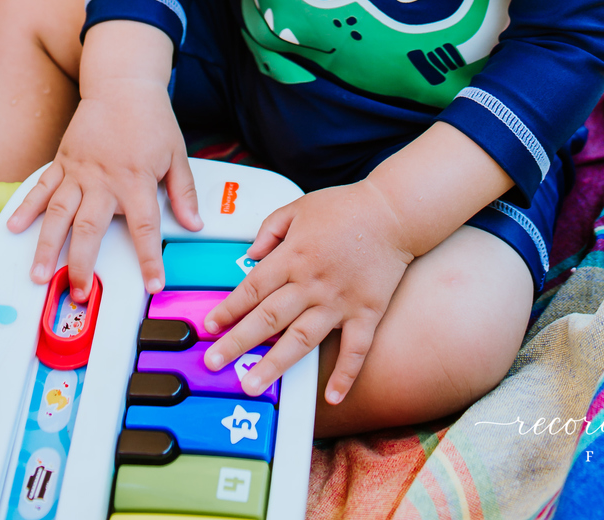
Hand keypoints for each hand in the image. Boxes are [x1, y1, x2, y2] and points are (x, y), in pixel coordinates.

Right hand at [7, 20, 199, 298]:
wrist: (123, 84)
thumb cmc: (152, 120)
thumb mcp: (176, 154)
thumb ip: (183, 192)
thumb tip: (195, 225)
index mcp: (136, 181)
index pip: (145, 228)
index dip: (149, 259)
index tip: (152, 284)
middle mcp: (104, 180)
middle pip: (90, 229)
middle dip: (82, 264)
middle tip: (78, 294)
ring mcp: (79, 171)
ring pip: (59, 213)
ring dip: (48, 246)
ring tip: (38, 275)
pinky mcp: (62, 161)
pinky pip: (42, 187)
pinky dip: (26, 207)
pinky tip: (13, 228)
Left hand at [202, 181, 413, 405]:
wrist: (394, 211)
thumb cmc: (346, 207)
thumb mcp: (299, 207)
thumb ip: (269, 229)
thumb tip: (250, 255)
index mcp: (293, 255)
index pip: (252, 288)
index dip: (228, 309)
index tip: (209, 327)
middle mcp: (312, 282)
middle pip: (268, 317)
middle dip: (237, 342)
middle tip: (213, 363)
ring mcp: (339, 301)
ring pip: (301, 339)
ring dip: (275, 364)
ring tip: (252, 385)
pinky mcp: (366, 312)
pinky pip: (355, 350)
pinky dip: (345, 375)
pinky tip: (332, 397)